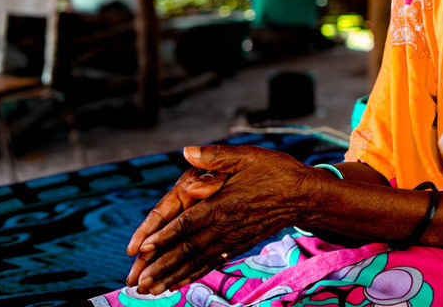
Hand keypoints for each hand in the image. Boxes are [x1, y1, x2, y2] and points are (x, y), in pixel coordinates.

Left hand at [127, 145, 322, 294]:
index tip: (143, 249)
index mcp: (222, 204)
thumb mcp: (247, 156)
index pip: (188, 223)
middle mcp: (225, 226)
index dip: (164, 236)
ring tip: (150, 289)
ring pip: (197, 260)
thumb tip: (187, 152)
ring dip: (172, 275)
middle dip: (161, 266)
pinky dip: (192, 274)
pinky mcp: (239, 245)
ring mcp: (232, 238)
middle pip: (188, 249)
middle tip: (138, 282)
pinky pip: (211, 263)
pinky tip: (177, 283)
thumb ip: (216, 157)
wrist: (304, 195)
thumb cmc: (276, 171)